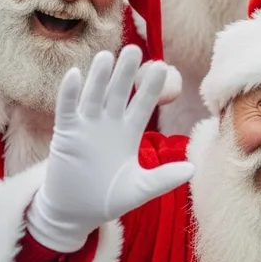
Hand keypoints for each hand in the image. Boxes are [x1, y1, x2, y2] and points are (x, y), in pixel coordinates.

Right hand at [26, 46, 194, 252]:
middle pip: (119, 93)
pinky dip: (70, 93)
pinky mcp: (66, 135)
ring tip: (107, 55)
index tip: (163, 66)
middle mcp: (109, 125)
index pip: (143, 104)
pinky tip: (75, 74)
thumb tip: (193, 169)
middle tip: (135, 49)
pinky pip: (67, 110)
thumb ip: (164, 178)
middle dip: (127, 72)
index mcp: (129, 133)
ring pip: (94, 96)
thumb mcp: (140, 189)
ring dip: (99, 77)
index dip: (151, 87)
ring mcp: (87, 128)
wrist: (75, 212)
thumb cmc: (109, 198)